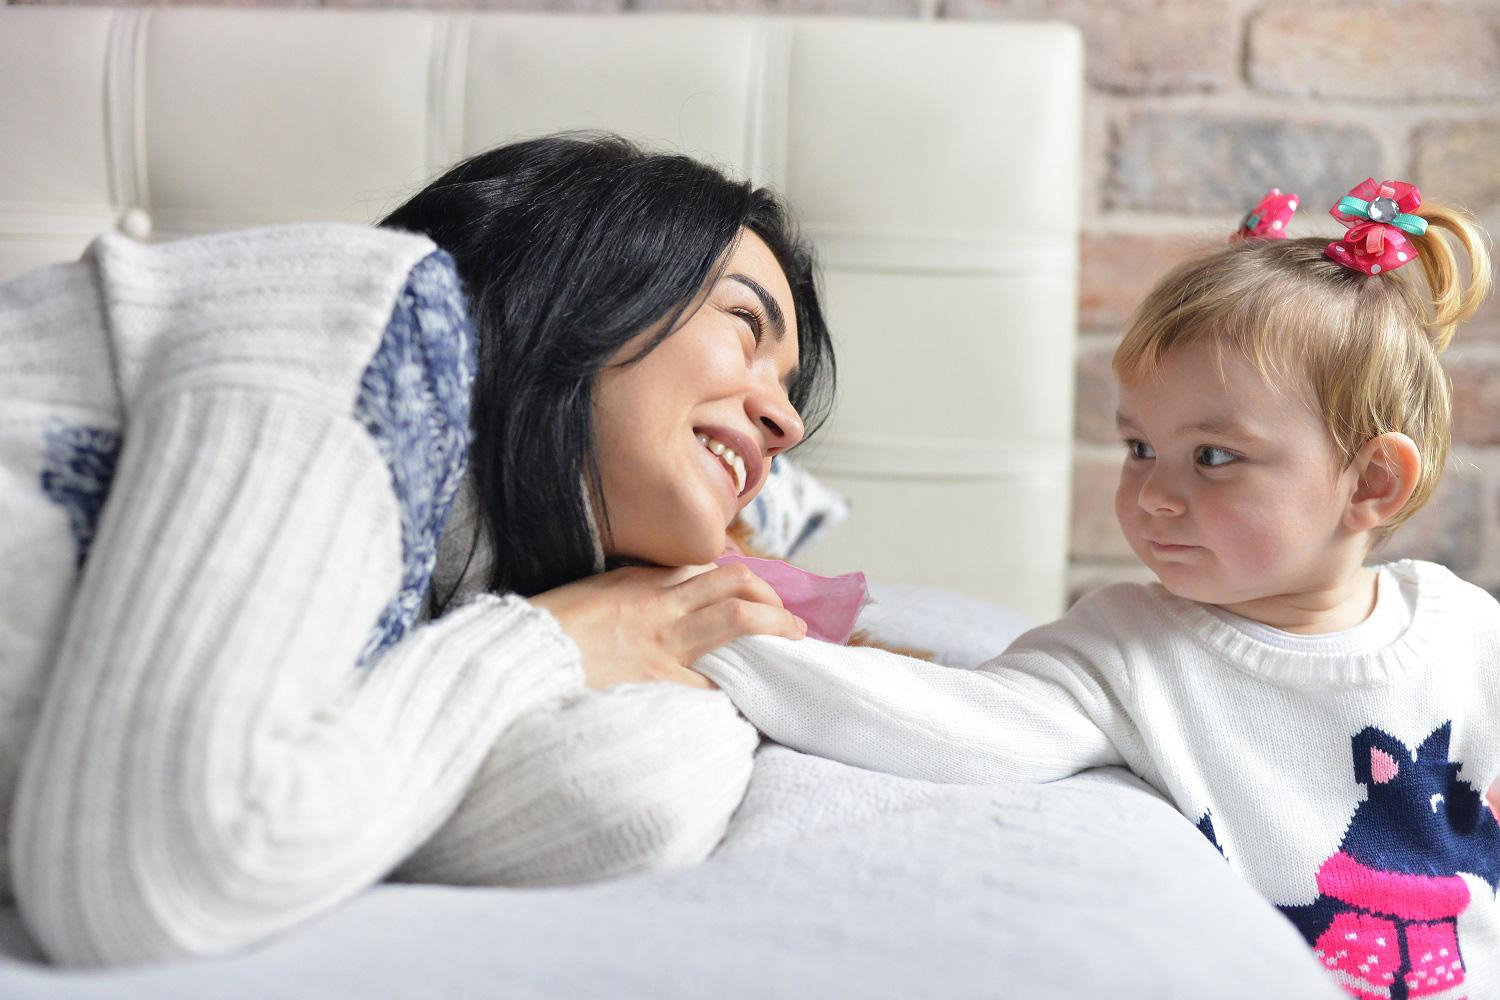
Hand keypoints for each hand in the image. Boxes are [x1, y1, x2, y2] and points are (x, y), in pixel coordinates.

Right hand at [530, 563, 805, 689]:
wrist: (523, 662)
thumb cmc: (549, 633)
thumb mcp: (595, 596)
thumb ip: (636, 593)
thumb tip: (670, 597)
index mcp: (642, 582)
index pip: (710, 570)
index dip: (746, 582)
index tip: (760, 595)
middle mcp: (660, 605)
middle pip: (735, 585)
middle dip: (771, 600)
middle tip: (791, 622)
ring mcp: (663, 644)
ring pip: (736, 621)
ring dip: (772, 629)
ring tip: (792, 642)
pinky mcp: (660, 682)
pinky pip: (712, 683)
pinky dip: (734, 689)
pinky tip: (750, 699)